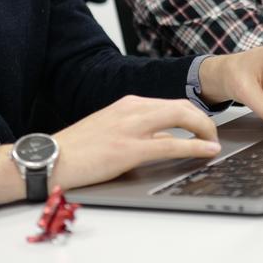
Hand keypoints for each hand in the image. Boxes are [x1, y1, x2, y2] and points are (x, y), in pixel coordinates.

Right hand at [0, 96, 220, 203]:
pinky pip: (172, 145)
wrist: (48, 160)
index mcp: (128, 104)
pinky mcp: (129, 149)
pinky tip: (209, 152)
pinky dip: (196, 147)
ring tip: (214, 144)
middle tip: (214, 137)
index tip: (205, 127)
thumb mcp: (110, 130)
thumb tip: (165, 142)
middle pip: (183, 106)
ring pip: (182, 118)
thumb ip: (137, 132)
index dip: (194, 115)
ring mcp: (131, 128)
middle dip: (205, 121)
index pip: (171, 103)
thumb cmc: (76, 150)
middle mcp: (132, 109)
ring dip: (205, 130)